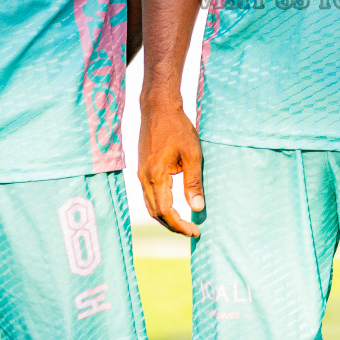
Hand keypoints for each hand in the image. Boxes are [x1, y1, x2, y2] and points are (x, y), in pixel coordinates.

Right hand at [138, 103, 203, 236]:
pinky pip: (148, 195)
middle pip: (156, 213)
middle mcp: (144, 178)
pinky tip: (172, 206)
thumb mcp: (192, 155)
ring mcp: (141, 174)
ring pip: (150, 205)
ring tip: (183, 224)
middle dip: (173, 226)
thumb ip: (193, 183)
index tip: (195, 231)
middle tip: (192, 231)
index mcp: (156, 176)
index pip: (166, 211)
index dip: (180, 225)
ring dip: (165, 218)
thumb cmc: (178, 128)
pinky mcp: (142, 169)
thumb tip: (197, 208)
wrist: (158, 108)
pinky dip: (159, 206)